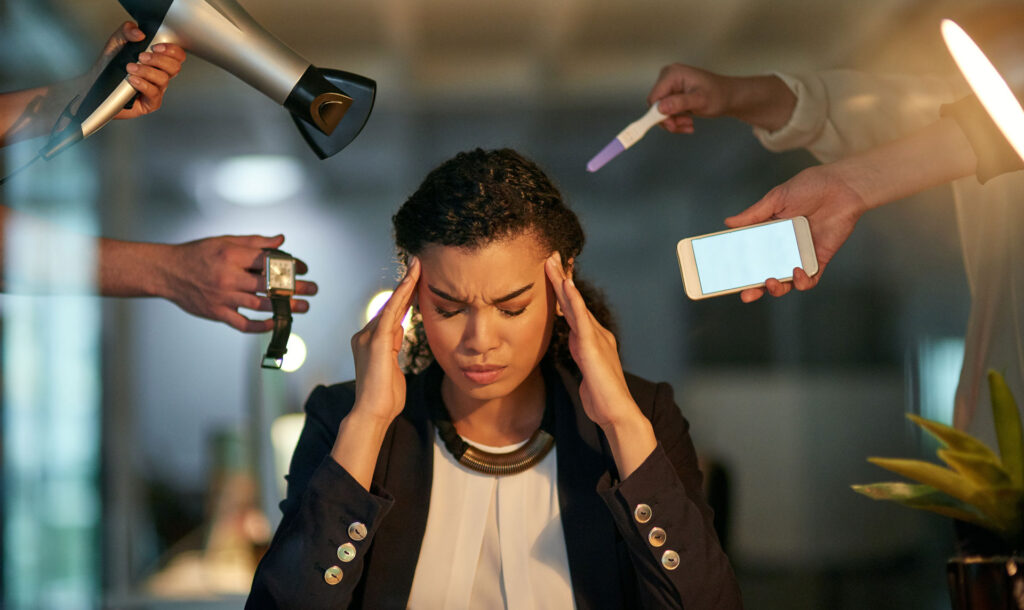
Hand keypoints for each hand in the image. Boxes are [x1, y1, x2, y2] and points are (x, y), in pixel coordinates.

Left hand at [94, 21, 185, 119]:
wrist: (97, 85)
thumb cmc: (110, 66)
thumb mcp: (117, 42)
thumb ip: (127, 31)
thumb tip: (139, 33)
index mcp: (158, 61)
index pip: (177, 56)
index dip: (172, 50)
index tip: (156, 46)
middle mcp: (160, 75)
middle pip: (175, 67)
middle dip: (158, 60)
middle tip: (141, 56)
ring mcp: (157, 90)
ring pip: (163, 79)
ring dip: (146, 71)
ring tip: (131, 68)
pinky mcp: (151, 103)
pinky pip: (154, 93)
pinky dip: (143, 84)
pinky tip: (133, 79)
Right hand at [159, 234, 316, 331]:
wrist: (167, 272)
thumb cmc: (198, 254)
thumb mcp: (225, 241)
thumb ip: (254, 242)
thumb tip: (281, 240)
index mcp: (231, 254)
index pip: (268, 260)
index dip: (289, 264)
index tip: (303, 268)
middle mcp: (227, 276)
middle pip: (268, 284)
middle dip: (295, 287)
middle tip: (313, 289)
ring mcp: (222, 297)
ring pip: (260, 304)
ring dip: (284, 307)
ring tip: (303, 307)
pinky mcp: (216, 313)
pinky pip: (242, 324)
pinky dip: (260, 326)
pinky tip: (274, 323)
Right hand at [350, 257, 419, 424]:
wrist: (372, 414)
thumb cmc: (385, 398)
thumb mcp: (393, 368)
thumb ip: (394, 348)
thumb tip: (398, 330)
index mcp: (369, 343)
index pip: (390, 314)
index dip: (403, 297)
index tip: (415, 281)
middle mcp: (365, 336)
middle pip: (390, 305)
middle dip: (406, 285)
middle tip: (418, 264)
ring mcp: (368, 337)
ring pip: (391, 305)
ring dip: (406, 284)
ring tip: (418, 266)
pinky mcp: (376, 341)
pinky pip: (391, 312)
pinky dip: (402, 295)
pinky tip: (412, 281)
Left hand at [544, 253, 638, 428]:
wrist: (616, 413)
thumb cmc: (601, 398)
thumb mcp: (585, 371)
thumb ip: (580, 355)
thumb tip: (573, 346)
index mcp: (592, 339)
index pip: (574, 310)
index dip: (562, 291)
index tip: (551, 273)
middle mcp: (596, 334)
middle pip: (574, 301)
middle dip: (561, 278)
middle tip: (550, 256)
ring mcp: (596, 338)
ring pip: (575, 304)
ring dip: (563, 282)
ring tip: (552, 262)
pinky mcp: (593, 346)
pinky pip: (580, 318)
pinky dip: (573, 300)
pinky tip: (565, 285)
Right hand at [647, 64, 736, 133]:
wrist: (729, 97)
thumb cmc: (719, 95)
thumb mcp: (700, 100)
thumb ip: (680, 103)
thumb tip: (661, 108)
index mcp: (673, 74)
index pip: (654, 98)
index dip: (659, 114)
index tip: (671, 125)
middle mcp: (668, 77)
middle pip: (655, 105)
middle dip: (669, 119)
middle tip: (684, 125)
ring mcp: (670, 86)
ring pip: (660, 111)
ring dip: (673, 122)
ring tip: (689, 124)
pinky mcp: (672, 94)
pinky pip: (666, 112)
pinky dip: (675, 120)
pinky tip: (687, 122)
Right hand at [724, 164, 867, 301]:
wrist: (843, 186)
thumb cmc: (811, 186)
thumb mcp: (776, 198)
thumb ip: (753, 214)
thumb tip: (728, 222)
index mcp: (770, 233)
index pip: (751, 255)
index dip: (740, 268)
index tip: (727, 277)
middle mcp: (784, 248)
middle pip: (765, 273)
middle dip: (754, 288)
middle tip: (746, 294)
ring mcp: (801, 256)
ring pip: (786, 281)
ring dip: (777, 288)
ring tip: (770, 282)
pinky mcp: (819, 260)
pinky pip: (810, 279)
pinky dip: (802, 282)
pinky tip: (796, 273)